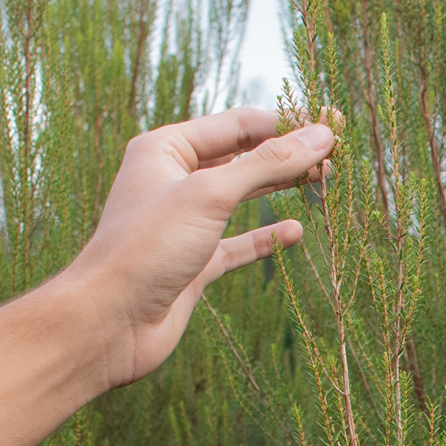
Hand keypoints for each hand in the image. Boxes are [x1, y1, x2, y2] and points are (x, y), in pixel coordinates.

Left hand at [64, 108, 336, 392]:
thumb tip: (320, 135)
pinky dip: (266, 238)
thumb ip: (268, 164)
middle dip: (287, 155)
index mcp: (166, 149)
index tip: (331, 125)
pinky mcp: (194, 263)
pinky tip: (295, 232)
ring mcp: (185, 224)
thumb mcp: (210, 194)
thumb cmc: (145, 248)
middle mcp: (173, 181)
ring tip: (322, 182)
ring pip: (241, 198)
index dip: (285, 123)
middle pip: (241, 158)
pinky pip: (237, 244)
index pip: (237, 125)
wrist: (110, 321)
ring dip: (280, 190)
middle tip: (335, 156)